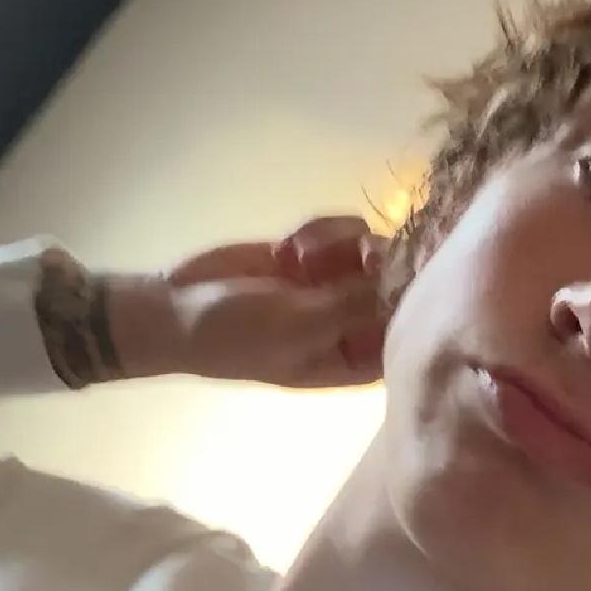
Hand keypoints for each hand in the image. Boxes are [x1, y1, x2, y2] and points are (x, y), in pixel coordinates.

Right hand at [112, 216, 391, 387]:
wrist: (177, 308)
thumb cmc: (239, 335)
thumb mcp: (301, 326)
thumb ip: (355, 303)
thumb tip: (404, 283)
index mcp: (356, 358)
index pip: (407, 330)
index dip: (413, 300)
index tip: (402, 275)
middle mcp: (353, 322)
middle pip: (397, 282)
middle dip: (377, 263)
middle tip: (358, 255)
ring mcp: (335, 286)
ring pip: (371, 248)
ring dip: (339, 244)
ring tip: (300, 255)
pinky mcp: (314, 255)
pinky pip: (341, 232)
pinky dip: (318, 232)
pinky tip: (287, 245)